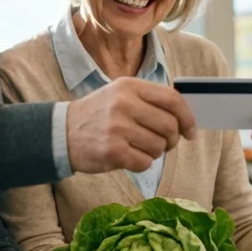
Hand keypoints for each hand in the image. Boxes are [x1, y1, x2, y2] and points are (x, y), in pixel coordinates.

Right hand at [66, 77, 196, 173]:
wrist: (61, 133)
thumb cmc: (97, 115)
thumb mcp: (119, 96)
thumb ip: (149, 102)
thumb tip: (184, 118)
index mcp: (129, 86)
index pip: (171, 99)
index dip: (187, 117)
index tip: (190, 131)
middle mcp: (124, 104)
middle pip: (169, 125)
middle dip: (171, 140)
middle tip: (163, 144)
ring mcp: (118, 127)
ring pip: (158, 146)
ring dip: (154, 153)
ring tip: (138, 149)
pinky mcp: (112, 150)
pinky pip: (145, 162)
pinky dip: (141, 164)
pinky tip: (128, 158)